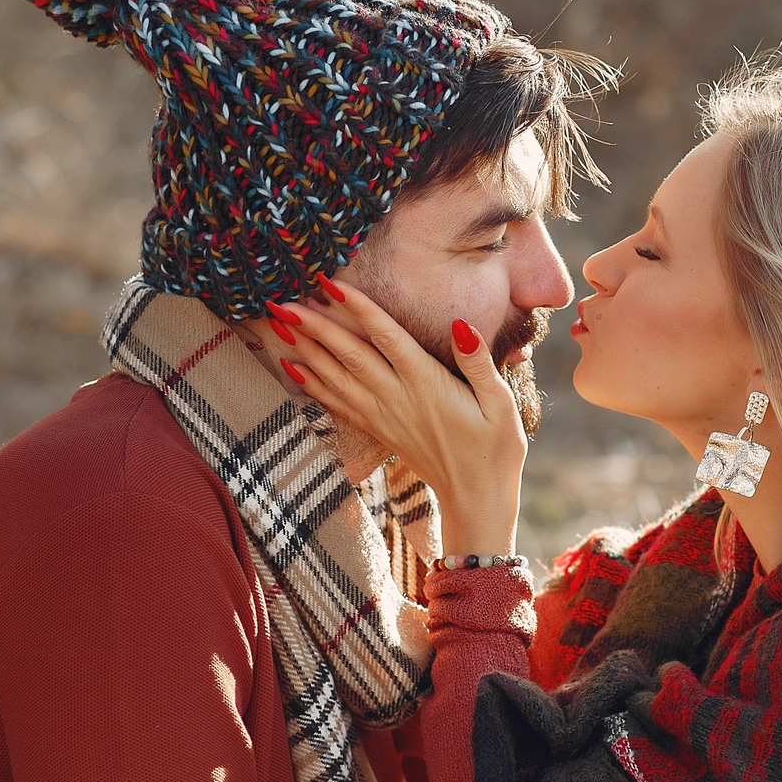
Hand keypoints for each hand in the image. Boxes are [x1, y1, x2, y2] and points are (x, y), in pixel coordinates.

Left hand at [279, 277, 525, 555]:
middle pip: (351, 355)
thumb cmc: (496, 449)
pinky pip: (339, 405)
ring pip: (338, 378)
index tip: (330, 284)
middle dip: (316, 326)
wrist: (476, 498)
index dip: (358, 309)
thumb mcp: (501, 403)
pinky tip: (292, 368)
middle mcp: (399, 398)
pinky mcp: (379, 431)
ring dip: (306, 350)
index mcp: (428, 384)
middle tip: (283, 301)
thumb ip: (478, 363)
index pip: (387, 338)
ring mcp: (384, 416)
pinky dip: (313, 385)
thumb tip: (460, 324)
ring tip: (279, 325)